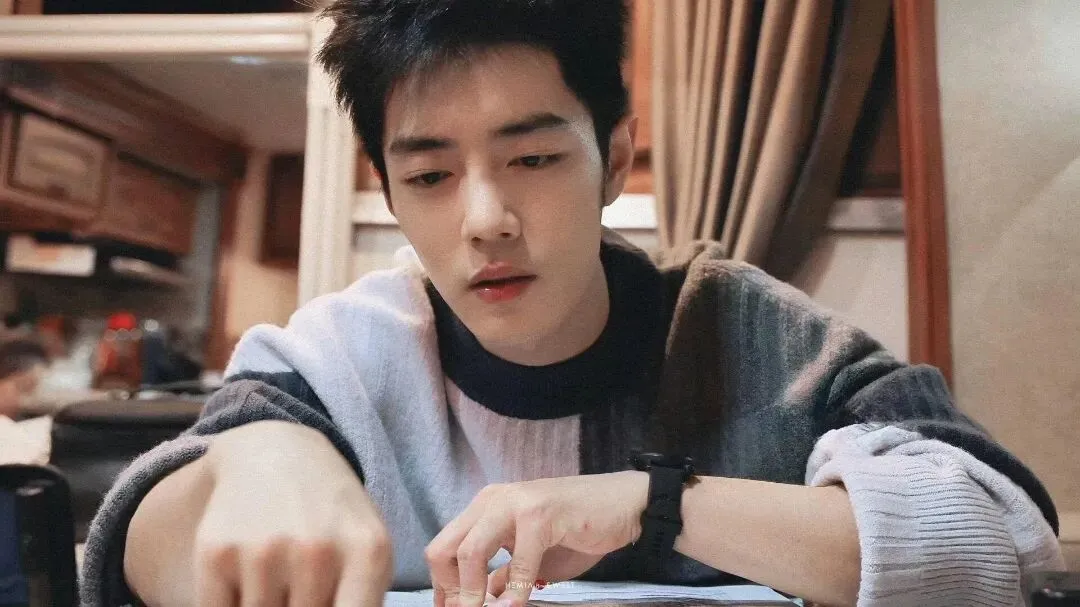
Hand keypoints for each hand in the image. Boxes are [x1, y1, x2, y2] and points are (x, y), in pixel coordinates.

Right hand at [193, 422, 392, 605]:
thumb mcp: (368, 549)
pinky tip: (247, 577)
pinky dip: (230, 604)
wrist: (276, 455)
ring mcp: (264, 551)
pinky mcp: (216, 552)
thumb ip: (362, 600)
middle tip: (298, 586)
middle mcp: (318, 551)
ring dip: (267, 606)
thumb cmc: (331, 516)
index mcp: (368, 553)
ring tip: (280, 575)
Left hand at [425, 471, 648, 606]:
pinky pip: (518, 561)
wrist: (624, 505)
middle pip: (444, 549)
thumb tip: (476, 599)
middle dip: (450, 591)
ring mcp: (515, 503)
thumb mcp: (531, 557)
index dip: (442, 588)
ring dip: (471, 593)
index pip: (443, 548)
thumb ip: (501, 575)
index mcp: (485, 507)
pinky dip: (515, 592)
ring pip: (470, 551)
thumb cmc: (579, 530)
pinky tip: (517, 606)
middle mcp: (492, 501)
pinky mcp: (541, 514)